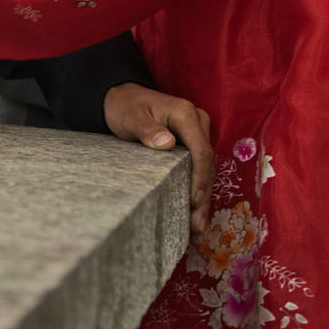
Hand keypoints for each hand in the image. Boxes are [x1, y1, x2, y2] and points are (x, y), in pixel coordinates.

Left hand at [103, 82, 216, 235]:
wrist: (121, 98)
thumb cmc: (124, 106)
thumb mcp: (130, 116)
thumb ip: (146, 129)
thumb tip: (167, 143)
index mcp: (186, 114)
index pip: (200, 151)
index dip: (200, 178)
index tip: (194, 202)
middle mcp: (198, 123)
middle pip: (207, 165)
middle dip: (203, 197)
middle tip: (196, 227)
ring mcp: (198, 134)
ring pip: (205, 171)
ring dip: (202, 200)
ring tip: (196, 230)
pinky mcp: (193, 145)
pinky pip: (198, 169)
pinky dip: (196, 191)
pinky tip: (194, 214)